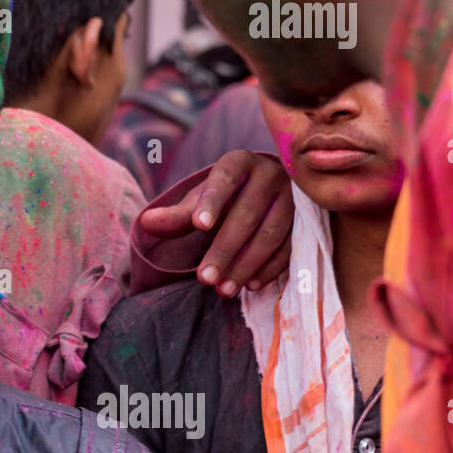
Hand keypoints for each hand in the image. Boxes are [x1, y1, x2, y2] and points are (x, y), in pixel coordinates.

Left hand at [138, 150, 291, 295]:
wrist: (264, 190)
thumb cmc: (224, 196)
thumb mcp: (198, 200)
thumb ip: (175, 214)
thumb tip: (145, 224)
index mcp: (238, 162)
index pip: (223, 179)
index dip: (211, 201)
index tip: (198, 226)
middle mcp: (270, 174)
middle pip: (246, 215)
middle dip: (224, 250)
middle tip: (203, 279)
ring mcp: (293, 197)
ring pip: (271, 234)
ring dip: (246, 265)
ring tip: (223, 290)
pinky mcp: (307, 220)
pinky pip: (290, 247)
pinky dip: (270, 268)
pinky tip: (250, 285)